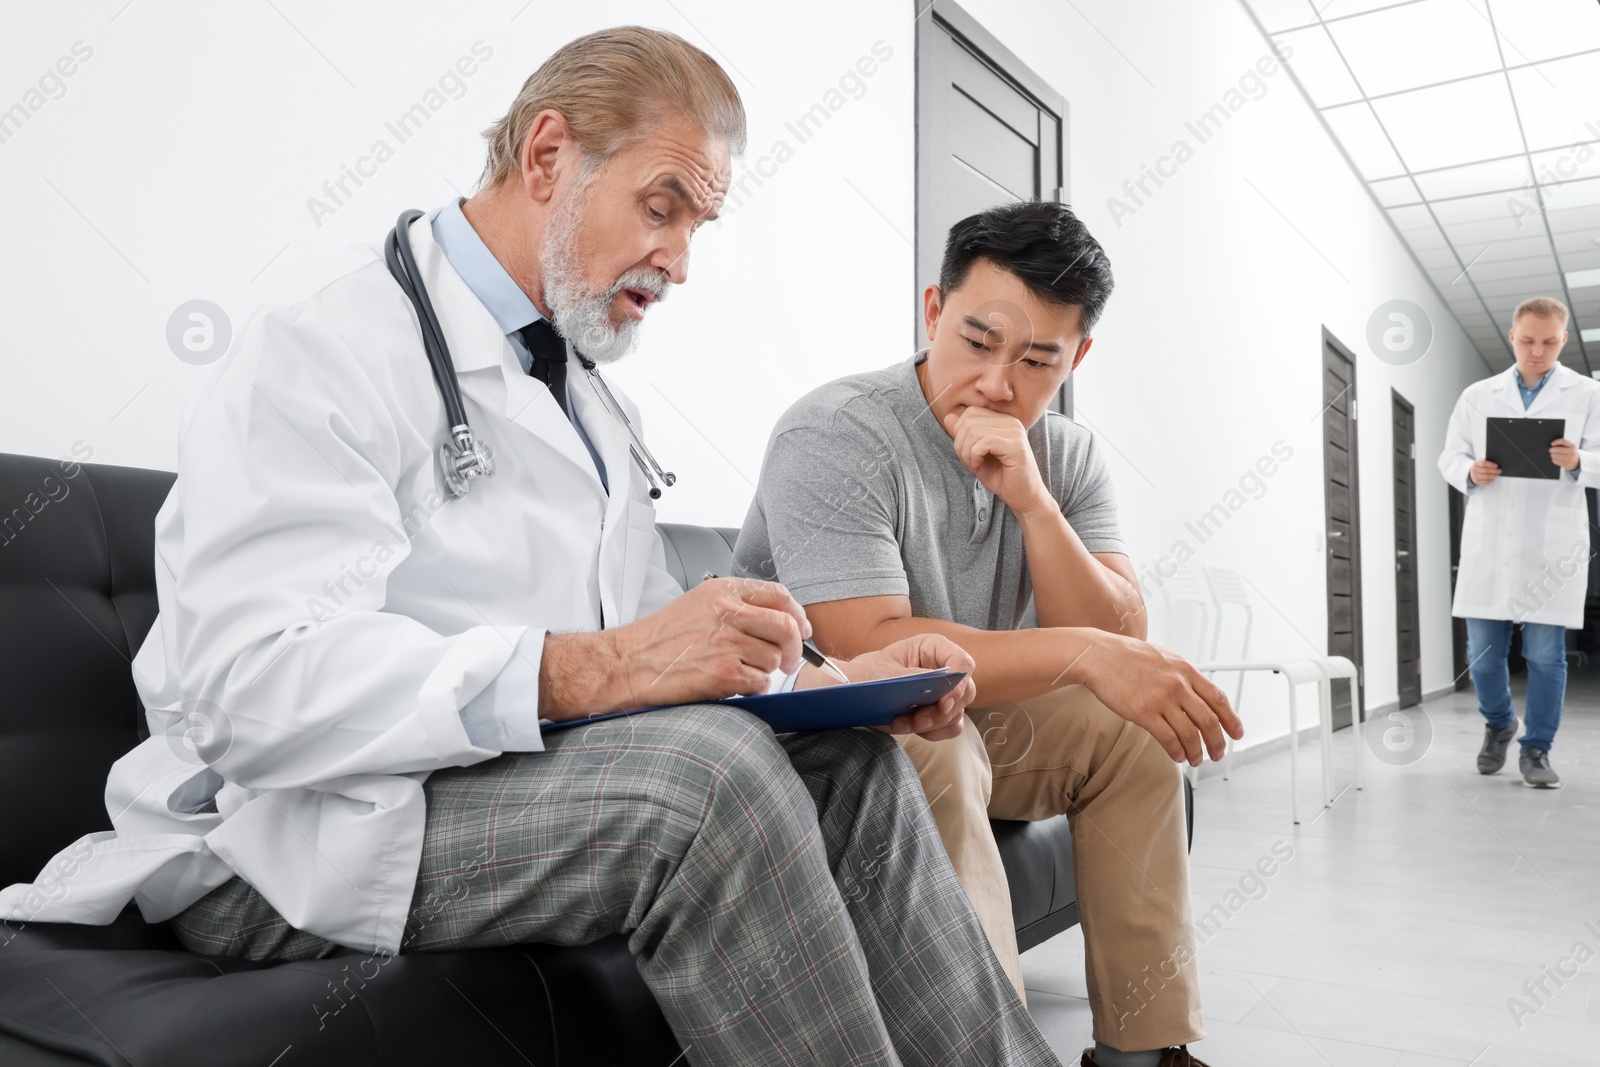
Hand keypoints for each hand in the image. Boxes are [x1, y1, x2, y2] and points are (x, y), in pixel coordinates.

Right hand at [602, 577, 808, 715]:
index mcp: (722, 591)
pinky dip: (752, 689)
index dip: (797, 615)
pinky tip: (730, 685)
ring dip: (763, 670)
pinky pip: (760, 683)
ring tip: (737, 672)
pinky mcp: (725, 673)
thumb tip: (779, 620)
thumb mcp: (697, 605)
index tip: (802, 629)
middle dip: (793, 649)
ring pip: (774, 659)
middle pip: (786, 627)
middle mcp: (727, 612)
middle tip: (788, 661)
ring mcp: (727, 643)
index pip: (779, 595)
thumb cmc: (658, 639)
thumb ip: (736, 607)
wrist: (626, 664)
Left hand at [834, 633, 977, 741]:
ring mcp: (943, 692)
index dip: (958, 684)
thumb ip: (918, 677)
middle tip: (918, 720)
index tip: (943, 703)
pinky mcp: (938, 712)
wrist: (850, 692)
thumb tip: (943, 685)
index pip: (963, 664)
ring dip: (932, 724)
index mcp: (933, 648)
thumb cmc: (866, 674)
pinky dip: (932, 732)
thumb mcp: (887, 673)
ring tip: (901, 723)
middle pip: (965, 693)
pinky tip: (906, 727)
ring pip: (957, 713)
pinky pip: (949, 727)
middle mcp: (943, 668)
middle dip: (942, 712)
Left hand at [942, 407, 1051, 515]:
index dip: (959, 432)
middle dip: (960, 443)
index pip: (971, 412)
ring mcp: (1015, 432)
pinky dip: (974, 456)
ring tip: (973, 465)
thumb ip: (963, 435)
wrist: (1023, 497)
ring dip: (966, 452)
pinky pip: (984, 443)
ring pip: (974, 431)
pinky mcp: (1016, 446)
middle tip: (967, 461)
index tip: (966, 453)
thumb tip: (948, 416)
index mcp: (1003, 420)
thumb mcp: (975, 454)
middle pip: (970, 420)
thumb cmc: (1001, 477)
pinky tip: (979, 466)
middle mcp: (1011, 422)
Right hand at [1076, 632, 1243, 765]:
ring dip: (1197, 752)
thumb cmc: (1126, 656)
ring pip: (1191, 734)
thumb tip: (1197, 693)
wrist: (1098, 655)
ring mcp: (1161, 699)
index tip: (1236, 733)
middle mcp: (1178, 685)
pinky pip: (1168, 739)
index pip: (1219, 698)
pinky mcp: (1143, 713)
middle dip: (1217, 742)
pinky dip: (1177, 752)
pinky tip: (1177, 757)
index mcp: (1185, 670)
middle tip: (1218, 754)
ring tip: (1196, 760)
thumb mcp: (1163, 658)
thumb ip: (1182, 675)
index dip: (1232, 719)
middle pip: (1209, 721)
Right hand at [1469, 459, 1499, 485]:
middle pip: (1486, 470)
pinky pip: (1486, 482)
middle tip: (1499, 470)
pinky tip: (1493, 478)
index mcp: (1476, 463)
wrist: (1471, 473)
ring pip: (1487, 476)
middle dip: (1494, 471)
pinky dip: (1491, 480)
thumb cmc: (1479, 467)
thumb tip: (1496, 464)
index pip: (1484, 463)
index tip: (1496, 465)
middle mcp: (1475, 470)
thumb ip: (1487, 462)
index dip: (1491, 464)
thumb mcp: (1480, 462)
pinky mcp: (1477, 481)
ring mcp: (1475, 476)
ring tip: (1497, 474)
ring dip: (1494, 476)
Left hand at [1550, 438, 1579, 471]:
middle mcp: (1571, 452)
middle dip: (1551, 449)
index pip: (1563, 441)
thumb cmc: (1571, 453)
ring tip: (1554, 455)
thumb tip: (1553, 444)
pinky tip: (1556, 459)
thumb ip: (1563, 444)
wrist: (1577, 462)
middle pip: (1557, 449)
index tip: (1552, 444)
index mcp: (1572, 446)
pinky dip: (1553, 459)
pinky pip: (1555, 461)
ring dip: (1552, 455)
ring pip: (1554, 455)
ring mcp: (1569, 459)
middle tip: (1550, 450)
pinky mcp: (1566, 464)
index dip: (1556, 442)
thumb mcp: (1570, 447)